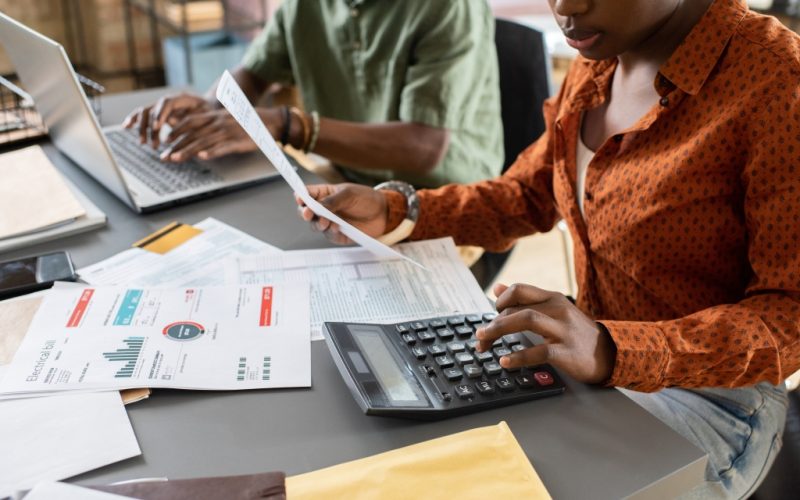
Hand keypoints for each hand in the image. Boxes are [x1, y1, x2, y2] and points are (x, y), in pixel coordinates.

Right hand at [123, 93, 211, 148]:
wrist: (208, 108)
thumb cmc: (208, 113)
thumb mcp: (205, 116)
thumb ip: (193, 120)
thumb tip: (174, 125)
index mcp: (182, 98)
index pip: (167, 102)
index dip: (160, 113)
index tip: (157, 126)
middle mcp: (168, 100)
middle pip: (153, 109)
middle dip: (149, 126)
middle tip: (152, 143)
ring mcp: (161, 106)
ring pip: (145, 113)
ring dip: (142, 128)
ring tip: (143, 142)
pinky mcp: (157, 113)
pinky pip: (143, 114)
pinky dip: (133, 119)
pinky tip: (126, 126)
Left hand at [154, 109, 260, 161]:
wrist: (268, 121)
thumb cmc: (245, 122)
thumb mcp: (224, 117)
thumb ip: (209, 122)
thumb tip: (194, 128)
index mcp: (214, 117)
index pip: (190, 122)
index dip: (176, 131)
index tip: (164, 140)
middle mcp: (218, 123)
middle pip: (193, 134)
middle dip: (176, 145)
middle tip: (164, 156)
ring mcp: (228, 132)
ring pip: (204, 142)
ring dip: (188, 151)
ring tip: (175, 159)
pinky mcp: (238, 142)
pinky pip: (223, 148)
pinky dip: (212, 152)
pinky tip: (203, 157)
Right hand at [295, 184, 388, 244]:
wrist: (384, 213)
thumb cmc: (366, 198)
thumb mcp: (349, 194)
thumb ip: (332, 200)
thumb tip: (316, 206)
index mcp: (324, 194)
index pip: (307, 194)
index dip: (301, 197)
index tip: (300, 199)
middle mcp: (324, 209)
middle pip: (305, 212)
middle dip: (305, 213)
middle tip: (308, 214)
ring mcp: (330, 222)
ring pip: (316, 226)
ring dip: (319, 224)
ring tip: (326, 222)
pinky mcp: (338, 235)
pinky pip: (329, 236)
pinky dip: (332, 233)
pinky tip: (338, 228)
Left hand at [476, 283, 616, 383]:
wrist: (609, 354)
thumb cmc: (576, 333)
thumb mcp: (552, 310)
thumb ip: (525, 300)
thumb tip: (497, 288)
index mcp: (552, 298)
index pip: (519, 289)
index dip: (499, 301)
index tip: (491, 316)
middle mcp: (558, 309)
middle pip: (517, 307)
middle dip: (493, 322)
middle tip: (480, 337)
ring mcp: (564, 330)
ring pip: (526, 320)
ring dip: (500, 331)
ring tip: (485, 344)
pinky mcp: (567, 352)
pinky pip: (540, 351)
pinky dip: (519, 357)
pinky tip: (505, 362)